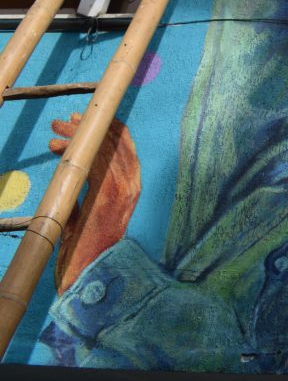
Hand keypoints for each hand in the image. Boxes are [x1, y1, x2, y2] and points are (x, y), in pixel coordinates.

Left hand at [50, 113, 140, 293]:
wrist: (91, 269)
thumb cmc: (86, 244)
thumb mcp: (89, 210)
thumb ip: (87, 189)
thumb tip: (72, 168)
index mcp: (132, 186)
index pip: (125, 147)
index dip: (105, 129)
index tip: (84, 120)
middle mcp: (132, 184)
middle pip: (114, 143)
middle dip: (87, 128)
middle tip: (63, 122)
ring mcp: (124, 189)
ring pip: (103, 149)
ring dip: (77, 137)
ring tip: (54, 134)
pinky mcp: (110, 195)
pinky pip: (96, 162)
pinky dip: (76, 151)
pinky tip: (59, 149)